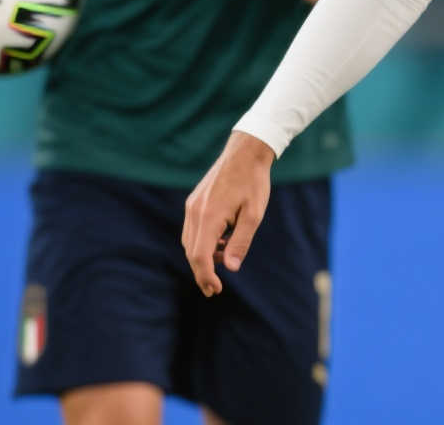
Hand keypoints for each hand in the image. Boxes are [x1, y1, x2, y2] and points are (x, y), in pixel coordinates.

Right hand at [183, 131, 276, 296]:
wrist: (245, 152)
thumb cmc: (253, 182)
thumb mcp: (254, 214)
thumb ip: (240, 242)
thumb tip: (230, 267)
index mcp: (209, 216)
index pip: (200, 256)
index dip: (205, 276)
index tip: (215, 290)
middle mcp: (194, 212)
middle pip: (191, 251)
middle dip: (202, 271)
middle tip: (215, 288)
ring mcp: (192, 206)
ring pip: (189, 241)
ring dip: (202, 256)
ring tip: (223, 259)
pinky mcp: (194, 201)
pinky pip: (192, 229)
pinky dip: (202, 242)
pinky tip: (220, 242)